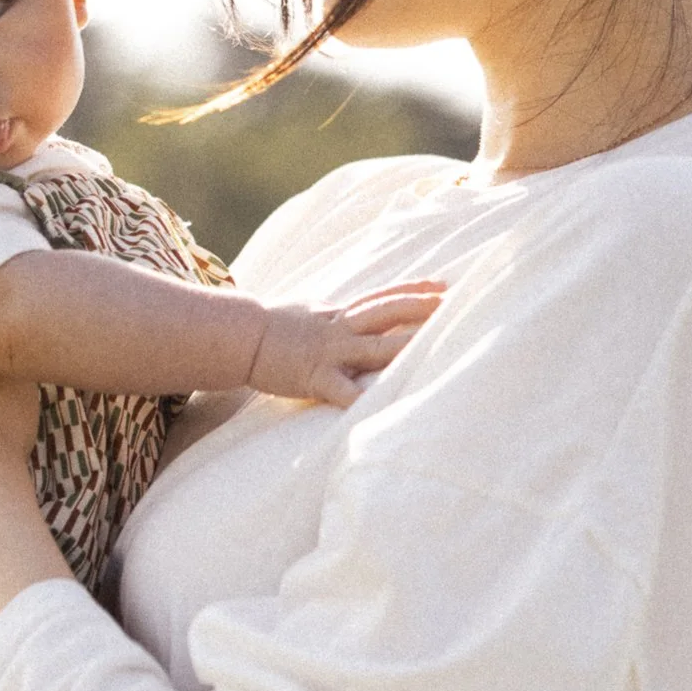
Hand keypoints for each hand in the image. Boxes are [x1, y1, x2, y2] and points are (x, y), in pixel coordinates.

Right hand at [248, 281, 443, 406]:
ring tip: (434, 343)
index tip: (442, 284)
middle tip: (450, 301)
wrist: (240, 338)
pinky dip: (360, 397)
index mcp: (339, 313)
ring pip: (374, 345)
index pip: (383, 296)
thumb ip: (337, 316)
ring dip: (404, 344)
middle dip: (418, 307)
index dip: (413, 289)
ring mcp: (329, 351)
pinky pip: (342, 389)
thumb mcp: (311, 314)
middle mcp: (340, 327)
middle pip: (386, 312)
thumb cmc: (274, 329)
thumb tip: (356, 317)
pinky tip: (380, 406)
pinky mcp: (316, 376)